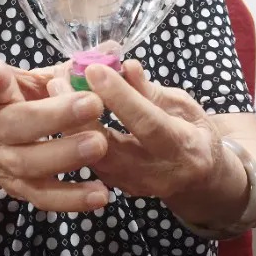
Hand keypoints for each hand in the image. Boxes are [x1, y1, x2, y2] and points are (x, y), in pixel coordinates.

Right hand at [0, 58, 110, 211]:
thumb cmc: (23, 103)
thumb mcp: (37, 80)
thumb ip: (70, 68)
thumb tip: (113, 50)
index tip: (1, 72)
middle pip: (16, 125)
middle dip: (55, 115)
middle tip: (93, 104)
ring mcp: (4, 162)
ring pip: (30, 163)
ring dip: (66, 155)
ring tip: (100, 144)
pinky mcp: (20, 190)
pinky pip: (45, 197)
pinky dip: (72, 199)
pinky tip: (101, 194)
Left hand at [49, 60, 223, 199]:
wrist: (201, 178)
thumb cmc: (193, 132)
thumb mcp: (182, 104)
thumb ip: (150, 90)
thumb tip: (125, 66)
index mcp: (183, 147)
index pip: (146, 122)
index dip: (119, 96)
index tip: (94, 69)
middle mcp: (158, 173)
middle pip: (111, 148)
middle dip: (80, 115)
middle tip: (59, 82)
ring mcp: (136, 186)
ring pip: (94, 159)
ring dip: (69, 125)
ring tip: (54, 92)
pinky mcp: (118, 189)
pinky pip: (91, 164)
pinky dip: (73, 138)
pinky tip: (59, 112)